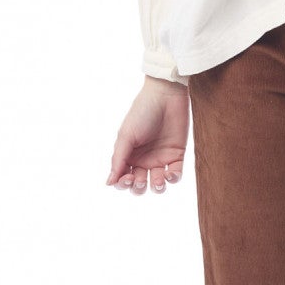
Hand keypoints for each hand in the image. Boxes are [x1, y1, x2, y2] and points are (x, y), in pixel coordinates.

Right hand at [108, 78, 189, 194]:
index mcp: (128, 156)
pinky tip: (169, 173)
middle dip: (138, 187)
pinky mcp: (177, 155)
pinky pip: (175, 175)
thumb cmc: (142, 112)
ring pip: (157, 184)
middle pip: (139, 185)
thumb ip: (118, 160)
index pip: (122, 179)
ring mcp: (160, 158)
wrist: (166, 96)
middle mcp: (143, 160)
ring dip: (157, 188)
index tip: (128, 177)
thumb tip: (108, 183)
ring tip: (157, 181)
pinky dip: (173, 179)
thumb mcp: (126, 136)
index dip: (123, 184)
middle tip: (140, 179)